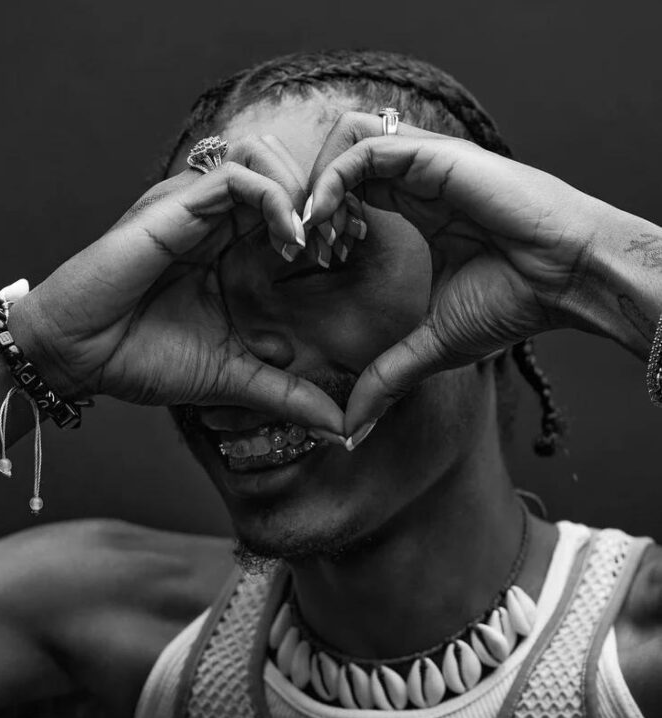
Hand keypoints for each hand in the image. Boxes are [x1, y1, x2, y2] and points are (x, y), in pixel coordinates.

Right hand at [9, 136, 343, 432]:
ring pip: (264, 156)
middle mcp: (213, 219)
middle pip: (284, 171)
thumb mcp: (235, 378)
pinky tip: (289, 241)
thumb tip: (340, 426)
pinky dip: (274, 198)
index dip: (326, 224)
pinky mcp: (175, 207)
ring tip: (314, 240)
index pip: (289, 209)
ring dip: (301, 191)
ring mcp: (194, 208)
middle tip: (340, 242)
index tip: (344, 259)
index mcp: (227, 248)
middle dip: (324, 199)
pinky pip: (237, 175)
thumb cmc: (144, 359)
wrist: (80, 357)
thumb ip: (287, 393)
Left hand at [305, 112, 602, 433]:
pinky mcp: (435, 156)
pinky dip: (333, 180)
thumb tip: (353, 429)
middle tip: (298, 248)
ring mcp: (425, 161)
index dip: (320, 218)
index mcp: (417, 204)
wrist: (567, 281)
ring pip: (344, 139)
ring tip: (309, 234)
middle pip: (338, 158)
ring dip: (315, 184)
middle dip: (306, 198)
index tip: (308, 261)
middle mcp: (416, 176)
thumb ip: (387, 376)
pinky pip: (365, 148)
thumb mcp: (432, 345)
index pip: (350, 188)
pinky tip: (323, 221)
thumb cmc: (514, 302)